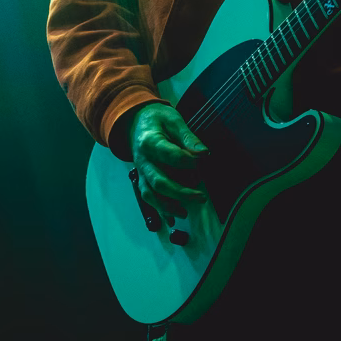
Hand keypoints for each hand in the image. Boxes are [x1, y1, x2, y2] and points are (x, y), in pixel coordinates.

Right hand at [129, 102, 208, 224]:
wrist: (136, 122)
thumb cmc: (158, 120)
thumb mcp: (173, 120)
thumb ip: (188, 137)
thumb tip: (204, 153)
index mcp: (149, 142)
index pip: (168, 154)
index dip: (187, 160)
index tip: (205, 158)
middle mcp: (142, 160)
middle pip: (158, 181)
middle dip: (180, 192)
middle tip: (201, 197)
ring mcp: (141, 172)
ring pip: (150, 193)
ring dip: (167, 206)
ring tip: (185, 212)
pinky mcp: (142, 180)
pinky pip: (148, 197)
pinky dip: (160, 210)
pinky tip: (173, 220)